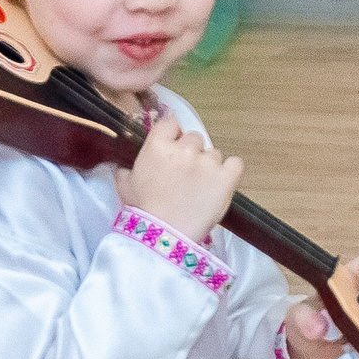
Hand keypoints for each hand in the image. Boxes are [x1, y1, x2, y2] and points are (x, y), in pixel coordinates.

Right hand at [117, 113, 241, 242]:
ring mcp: (207, 162)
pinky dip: (230, 171)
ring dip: (209, 165)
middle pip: (194, 137)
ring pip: (214, 153)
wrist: (165, 235)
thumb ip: (125, 170)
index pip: (171, 123)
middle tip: (186, 174)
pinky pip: (235, 163)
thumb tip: (123, 167)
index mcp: (158, 146)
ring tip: (200, 187)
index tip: (174, 146)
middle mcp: (184, 149)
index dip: (173, 134)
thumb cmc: (143, 211)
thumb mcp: (125, 186)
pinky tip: (221, 182)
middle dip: (191, 152)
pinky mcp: (226, 178)